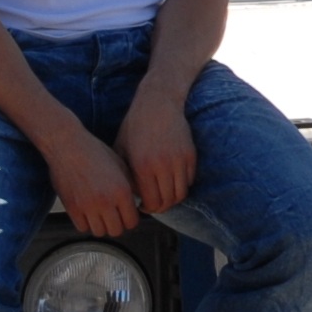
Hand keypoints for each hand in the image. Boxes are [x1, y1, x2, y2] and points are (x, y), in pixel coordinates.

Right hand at [42, 127, 143, 236]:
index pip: (132, 221)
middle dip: (117, 224)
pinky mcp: (72, 208)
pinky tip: (88, 212)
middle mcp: (106, 201)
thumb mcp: (120, 165)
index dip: (130, 219)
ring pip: (99, 232)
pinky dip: (86, 223)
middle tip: (114, 216)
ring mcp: (87, 206)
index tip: (126, 215)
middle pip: (116, 230)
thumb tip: (138, 203)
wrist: (67, 145)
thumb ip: (131, 186)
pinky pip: (82, 228)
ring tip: (100, 214)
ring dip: (101, 225)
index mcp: (121, 190)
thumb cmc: (94, 152)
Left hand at [117, 91, 198, 218]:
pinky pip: (189, 180)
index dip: (147, 209)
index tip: (142, 206)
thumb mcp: (121, 149)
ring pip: (181, 193)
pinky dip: (182, 184)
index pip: (151, 202)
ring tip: (163, 195)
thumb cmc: (134, 126)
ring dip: (172, 198)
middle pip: (168, 201)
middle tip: (154, 205)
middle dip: (160, 207)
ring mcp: (179, 160)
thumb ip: (124, 173)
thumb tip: (130, 197)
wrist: (157, 102)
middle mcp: (162, 165)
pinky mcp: (190, 154)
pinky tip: (171, 179)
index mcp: (142, 166)